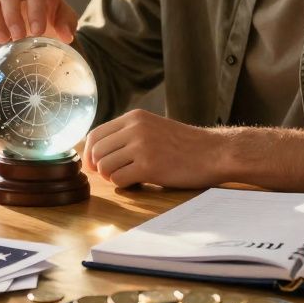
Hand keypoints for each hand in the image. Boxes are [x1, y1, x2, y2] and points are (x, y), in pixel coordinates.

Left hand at [82, 109, 224, 188]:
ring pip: (105, 166)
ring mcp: (142, 146)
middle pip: (96, 151)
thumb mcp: (154, 127)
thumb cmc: (185, 145)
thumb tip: (98, 152)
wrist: (214, 152)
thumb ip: (129, 134)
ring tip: (128, 177)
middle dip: (99, 167)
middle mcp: (135, 128)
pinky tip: (138, 182)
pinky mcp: (149, 166)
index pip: (95, 134)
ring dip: (111, 177)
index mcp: (134, 117)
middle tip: (111, 175)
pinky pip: (119, 179)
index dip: (89, 153)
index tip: (93, 165)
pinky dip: (124, 185)